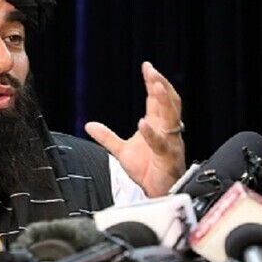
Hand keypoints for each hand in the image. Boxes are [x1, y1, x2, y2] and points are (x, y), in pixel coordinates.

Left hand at [85, 61, 185, 196]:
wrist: (158, 194)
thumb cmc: (148, 171)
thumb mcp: (122, 151)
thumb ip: (107, 137)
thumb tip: (89, 124)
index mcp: (158, 125)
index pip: (157, 99)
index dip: (153, 82)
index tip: (147, 66)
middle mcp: (168, 131)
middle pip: (170, 102)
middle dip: (161, 85)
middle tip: (152, 71)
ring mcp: (170, 143)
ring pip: (172, 117)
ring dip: (164, 101)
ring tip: (155, 86)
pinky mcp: (168, 158)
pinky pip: (161, 143)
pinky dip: (152, 133)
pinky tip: (143, 123)